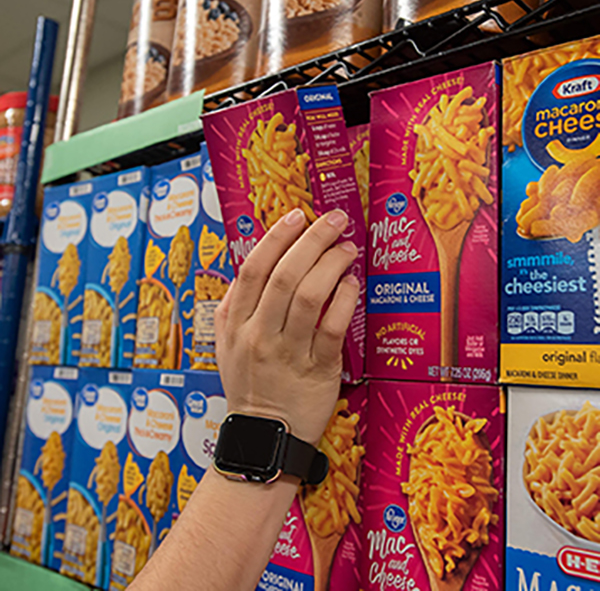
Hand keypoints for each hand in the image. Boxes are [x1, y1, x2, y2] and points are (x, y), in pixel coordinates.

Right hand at [215, 208, 358, 445]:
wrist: (264, 434)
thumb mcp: (225, 344)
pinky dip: (345, 300)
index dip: (276, 237)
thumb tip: (252, 265)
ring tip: (347, 249)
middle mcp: (259, 335)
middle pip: (284, 275)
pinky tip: (351, 284)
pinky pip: (333, 328)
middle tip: (334, 220)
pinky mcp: (318, 371)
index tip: (296, 216)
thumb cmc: (249, 384)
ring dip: (332, 265)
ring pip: (310, 297)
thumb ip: (234, 305)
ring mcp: (288, 353)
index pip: (253, 269)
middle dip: (312, 240)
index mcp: (236, 324)